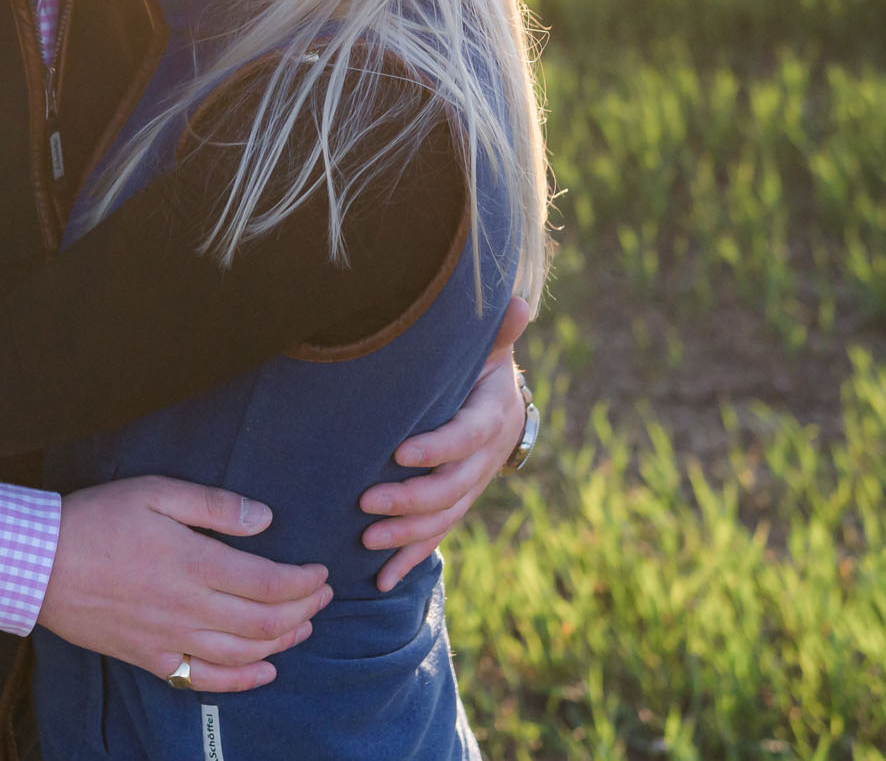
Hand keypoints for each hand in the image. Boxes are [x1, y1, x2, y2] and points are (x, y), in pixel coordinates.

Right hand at [38, 477, 332, 694]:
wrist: (38, 564)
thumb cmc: (96, 519)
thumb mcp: (155, 492)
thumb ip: (213, 506)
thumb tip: (265, 519)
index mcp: (195, 563)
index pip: (271, 582)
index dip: (305, 580)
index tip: (320, 570)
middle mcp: (189, 608)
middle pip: (266, 621)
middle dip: (305, 608)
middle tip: (323, 594)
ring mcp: (171, 639)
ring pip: (245, 652)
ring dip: (285, 641)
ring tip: (305, 624)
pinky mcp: (152, 659)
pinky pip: (207, 680)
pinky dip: (244, 680)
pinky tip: (266, 672)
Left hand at [358, 295, 534, 591]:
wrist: (498, 401)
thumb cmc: (479, 363)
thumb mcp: (487, 345)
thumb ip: (496, 331)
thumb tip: (518, 304)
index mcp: (492, 414)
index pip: (469, 436)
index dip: (439, 447)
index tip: (400, 452)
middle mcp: (487, 457)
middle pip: (453, 487)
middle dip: (411, 499)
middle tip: (366, 503)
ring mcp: (472, 486)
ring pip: (444, 519)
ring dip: (407, 534)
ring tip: (367, 540)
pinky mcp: (457, 505)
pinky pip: (437, 537)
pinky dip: (410, 559)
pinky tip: (381, 581)